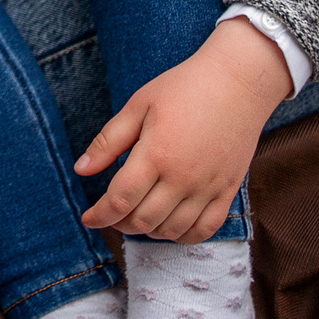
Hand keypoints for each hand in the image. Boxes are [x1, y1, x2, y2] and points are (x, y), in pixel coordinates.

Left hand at [74, 17, 293, 242]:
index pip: (120, 200)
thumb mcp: (139, 105)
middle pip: (143, 221)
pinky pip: (205, 230)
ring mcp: (208, 188)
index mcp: (156, 155)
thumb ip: (108, 141)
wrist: (238, 82)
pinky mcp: (228, 191)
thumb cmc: (184, 88)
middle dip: (119, 223)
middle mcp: (183, 178)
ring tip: (136, 217)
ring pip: (171, 230)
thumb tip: (80, 169)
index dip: (100, 215)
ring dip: (148, 231)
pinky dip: (183, 236)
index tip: (88, 218)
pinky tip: (170, 226)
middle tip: (111, 214)